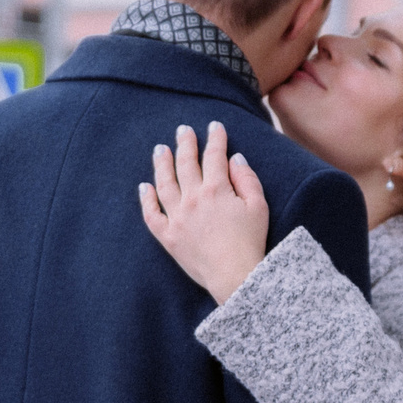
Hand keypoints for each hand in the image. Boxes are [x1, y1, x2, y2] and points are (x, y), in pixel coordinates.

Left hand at [139, 121, 270, 303]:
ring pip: (164, 183)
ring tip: (160, 149)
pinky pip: (151, 214)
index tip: (214, 127)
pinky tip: (144, 187)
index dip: (215, 138)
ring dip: (161, 163)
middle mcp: (192, 199)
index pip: (214, 156)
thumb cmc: (250, 241)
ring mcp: (176, 217)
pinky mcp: (167, 236)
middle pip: (185, 163)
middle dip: (185, 143)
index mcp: (216, 190)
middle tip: (183, 130)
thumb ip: (246, 179)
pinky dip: (146, 199)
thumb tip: (234, 158)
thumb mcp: (258, 206)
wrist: (235, 276)